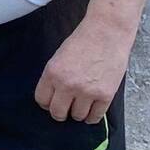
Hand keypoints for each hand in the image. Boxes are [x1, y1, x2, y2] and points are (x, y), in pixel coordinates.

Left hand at [35, 5, 135, 122]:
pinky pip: (95, 117)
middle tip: (66, 108)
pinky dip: (92, 116)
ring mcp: (87, 92)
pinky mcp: (105, 95)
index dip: (47, 102)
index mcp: (52, 73)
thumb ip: (54, 77)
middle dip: (60, 112)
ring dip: (78, 113)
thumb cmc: (83, 40)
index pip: (42, 100)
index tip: (52, 102)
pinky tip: (92, 110)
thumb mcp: (59, 56)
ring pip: (77, 117)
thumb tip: (54, 97)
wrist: (107, 32)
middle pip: (58, 113)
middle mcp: (68, 85)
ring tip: (81, 105)